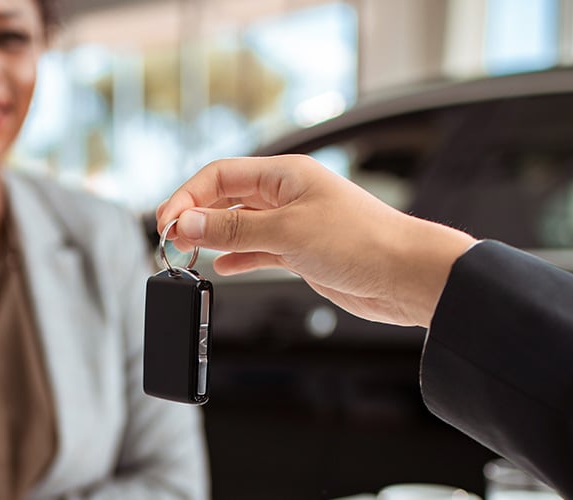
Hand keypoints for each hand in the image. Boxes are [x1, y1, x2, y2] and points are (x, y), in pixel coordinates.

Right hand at [156, 155, 477, 327]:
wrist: (407, 276)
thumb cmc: (363, 242)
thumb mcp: (288, 233)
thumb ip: (233, 231)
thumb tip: (187, 225)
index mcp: (285, 175)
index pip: (220, 175)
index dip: (188, 197)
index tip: (165, 223)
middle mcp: (287, 195)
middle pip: (226, 199)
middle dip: (195, 218)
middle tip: (170, 242)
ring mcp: (294, 224)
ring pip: (239, 226)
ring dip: (212, 240)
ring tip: (187, 256)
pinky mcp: (302, 252)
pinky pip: (257, 250)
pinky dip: (236, 258)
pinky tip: (220, 269)